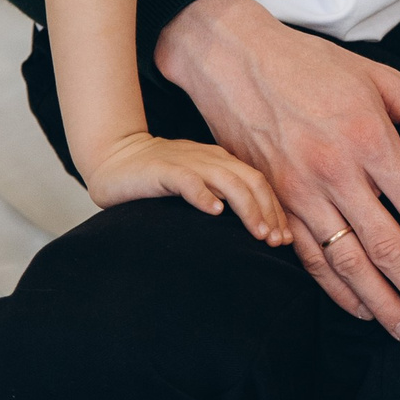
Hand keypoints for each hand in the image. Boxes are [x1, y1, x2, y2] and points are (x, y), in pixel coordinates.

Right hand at [84, 130, 290, 245]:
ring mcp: (187, 162)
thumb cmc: (159, 179)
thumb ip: (220, 198)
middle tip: (275, 241)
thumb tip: (253, 230)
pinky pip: (188, 180)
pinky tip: (214, 212)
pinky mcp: (162, 170)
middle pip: (251, 181)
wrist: (115, 159)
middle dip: (268, 211)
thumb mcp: (197, 185)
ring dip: (247, 207)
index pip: (259, 184)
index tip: (284, 239)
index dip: (275, 210)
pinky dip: (204, 195)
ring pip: (228, 180)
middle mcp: (210, 159)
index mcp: (221, 162)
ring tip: (257, 233)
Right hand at [155, 0, 399, 341]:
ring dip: (382, 303)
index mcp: (370, 140)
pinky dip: (336, 289)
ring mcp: (300, 193)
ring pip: (348, 263)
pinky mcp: (273, 204)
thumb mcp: (382, 79)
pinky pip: (309, 257)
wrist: (234, 58)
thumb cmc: (314, 65)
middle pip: (388, 247)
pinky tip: (361, 308)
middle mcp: (336, 173)